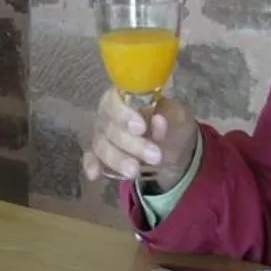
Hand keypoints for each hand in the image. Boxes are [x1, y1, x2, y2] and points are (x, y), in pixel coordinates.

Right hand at [81, 89, 198, 187]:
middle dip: (131, 144)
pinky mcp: (100, 154)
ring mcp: (103, 134)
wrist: (174, 147)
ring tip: (135, 171)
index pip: (115, 101)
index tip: (141, 128)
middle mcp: (109, 113)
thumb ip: (169, 117)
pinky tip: (94, 174)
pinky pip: (92, 158)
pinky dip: (92, 165)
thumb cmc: (173, 123)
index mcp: (125, 96)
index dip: (124, 114)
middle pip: (109, 127)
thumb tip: (158, 120)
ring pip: (101, 145)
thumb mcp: (178, 116)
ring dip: (117, 159)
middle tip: (155, 156)